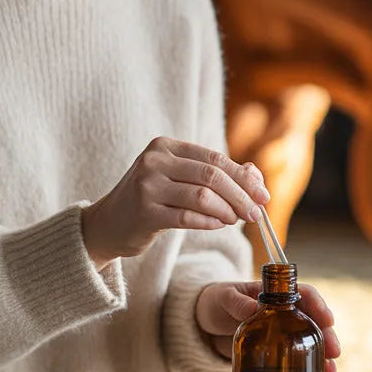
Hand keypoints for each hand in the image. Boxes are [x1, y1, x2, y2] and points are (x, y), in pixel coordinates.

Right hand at [81, 138, 269, 264]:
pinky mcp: (144, 212)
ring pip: (202, 197)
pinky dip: (209, 222)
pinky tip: (220, 225)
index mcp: (164, 146)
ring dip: (227, 210)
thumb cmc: (150, 200)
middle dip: (241, 195)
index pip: (214, 158)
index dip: (243, 177)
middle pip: (211, 176)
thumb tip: (255, 176)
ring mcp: (146, 186)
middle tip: (257, 212)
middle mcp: (154, 161)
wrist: (108, 224)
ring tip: (238, 220)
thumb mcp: (179, 180)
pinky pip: (187, 218)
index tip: (263, 194)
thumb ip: (215, 174)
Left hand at [195, 280, 340, 371]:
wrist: (201, 325)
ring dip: (322, 354)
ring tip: (330, 371)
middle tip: (334, 352)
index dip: (318, 304)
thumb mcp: (223, 298)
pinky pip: (296, 357)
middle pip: (312, 320)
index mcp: (274, 294)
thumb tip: (253, 308)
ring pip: (308, 340)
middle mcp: (282, 312)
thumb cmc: (215, 302)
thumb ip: (237, 302)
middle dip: (326, 334)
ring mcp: (280, 332)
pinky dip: (308, 367)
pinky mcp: (274, 352)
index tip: (327, 319)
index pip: (303, 293)